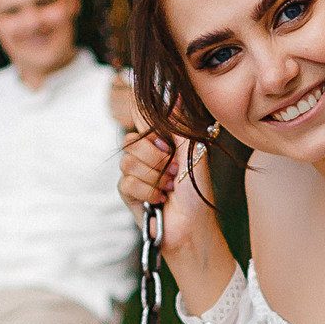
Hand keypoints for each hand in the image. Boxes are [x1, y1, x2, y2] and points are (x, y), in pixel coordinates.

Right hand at [118, 130, 218, 263]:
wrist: (193, 226)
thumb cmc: (197, 193)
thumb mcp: (193, 154)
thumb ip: (179, 126)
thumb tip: (177, 96)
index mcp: (161, 143)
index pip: (141, 122)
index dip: (148, 129)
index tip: (165, 142)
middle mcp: (145, 157)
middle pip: (132, 142)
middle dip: (157, 159)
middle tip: (175, 172)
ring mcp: (134, 175)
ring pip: (128, 162)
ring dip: (154, 177)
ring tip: (169, 188)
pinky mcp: (128, 193)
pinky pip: (127, 182)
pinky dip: (147, 192)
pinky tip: (159, 200)